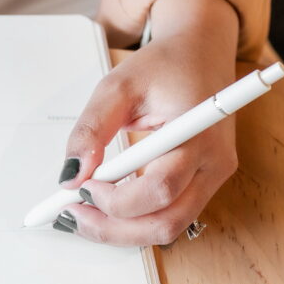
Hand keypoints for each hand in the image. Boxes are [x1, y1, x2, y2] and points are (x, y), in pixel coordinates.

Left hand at [53, 0, 240, 245]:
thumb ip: (91, 130)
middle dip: (114, 228)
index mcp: (198, 134)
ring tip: (83, 213)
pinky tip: (102, 208)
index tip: (81, 188)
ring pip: (168, 228)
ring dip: (121, 231)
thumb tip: (70, 176)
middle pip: (166, 222)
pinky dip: (133, 222)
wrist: (200, 53)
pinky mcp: (202, 184)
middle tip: (72, 214)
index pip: (160, 189)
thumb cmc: (164, 66)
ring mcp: (212, 177)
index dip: (116, 200)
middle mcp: (213, 163)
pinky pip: (168, 217)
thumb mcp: (117, 86)